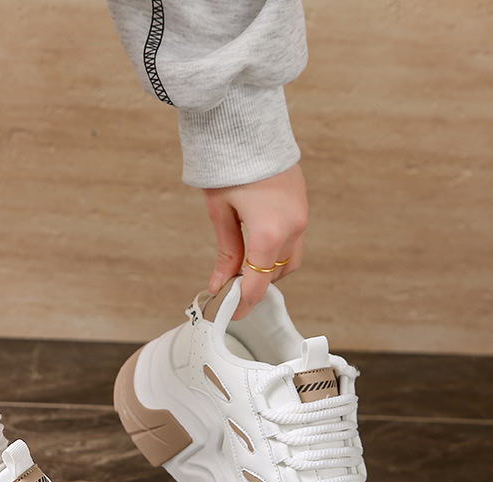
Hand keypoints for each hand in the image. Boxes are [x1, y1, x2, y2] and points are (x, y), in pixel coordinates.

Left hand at [203, 163, 307, 319]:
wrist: (249, 126)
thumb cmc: (229, 166)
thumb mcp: (220, 213)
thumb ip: (225, 253)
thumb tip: (219, 284)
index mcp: (268, 233)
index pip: (257, 284)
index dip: (242, 304)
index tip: (229, 314)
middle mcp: (292, 229)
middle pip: (275, 276)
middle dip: (254, 286)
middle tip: (229, 289)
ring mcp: (302, 217)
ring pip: (289, 262)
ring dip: (268, 271)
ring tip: (242, 267)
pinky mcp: (303, 206)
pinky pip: (294, 242)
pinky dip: (277, 253)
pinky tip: (257, 247)